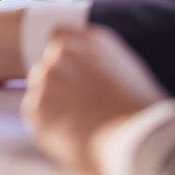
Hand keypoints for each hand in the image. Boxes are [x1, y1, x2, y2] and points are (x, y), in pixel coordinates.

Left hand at [21, 26, 166, 174]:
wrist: (137, 138)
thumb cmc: (139, 110)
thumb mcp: (125, 68)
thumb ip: (97, 59)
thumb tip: (85, 68)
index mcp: (87, 40)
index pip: (58, 36)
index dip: (64, 60)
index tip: (73, 78)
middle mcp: (62, 53)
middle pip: (46, 67)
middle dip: (57, 87)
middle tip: (78, 110)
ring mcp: (46, 79)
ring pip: (39, 91)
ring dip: (51, 106)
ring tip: (79, 125)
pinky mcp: (36, 106)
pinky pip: (34, 115)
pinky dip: (47, 126)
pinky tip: (71, 135)